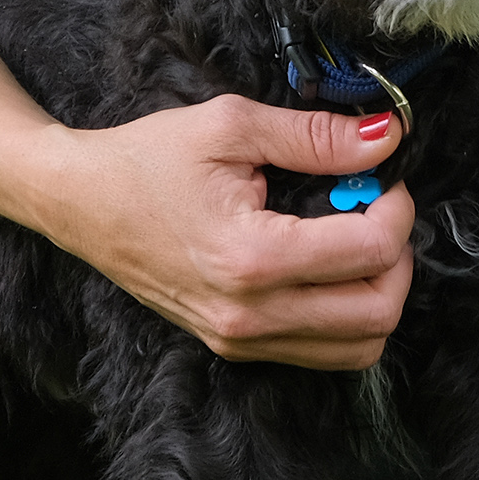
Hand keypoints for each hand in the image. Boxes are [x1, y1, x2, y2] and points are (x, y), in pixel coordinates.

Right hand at [15, 97, 412, 370]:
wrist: (80, 203)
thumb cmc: (147, 159)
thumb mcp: (231, 126)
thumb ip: (316, 136)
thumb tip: (388, 137)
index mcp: (252, 256)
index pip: (372, 250)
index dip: (398, 208)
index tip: (384, 176)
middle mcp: (249, 314)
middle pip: (379, 313)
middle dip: (398, 257)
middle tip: (378, 211)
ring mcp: (241, 339)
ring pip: (359, 348)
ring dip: (378, 292)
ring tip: (353, 239)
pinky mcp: (234, 347)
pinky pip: (322, 354)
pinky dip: (346, 316)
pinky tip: (326, 267)